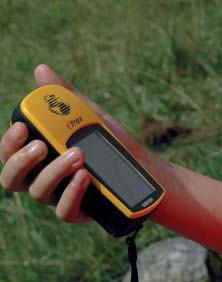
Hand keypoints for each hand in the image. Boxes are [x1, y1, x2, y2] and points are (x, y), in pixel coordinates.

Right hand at [0, 65, 143, 223]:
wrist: (146, 168)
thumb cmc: (112, 142)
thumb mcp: (90, 116)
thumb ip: (65, 97)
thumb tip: (41, 70)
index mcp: (41, 156)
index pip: (10, 153)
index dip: (9, 143)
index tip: (21, 127)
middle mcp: (43, 177)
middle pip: (12, 178)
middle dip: (22, 161)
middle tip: (42, 145)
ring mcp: (59, 196)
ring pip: (39, 191)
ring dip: (55, 171)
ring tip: (78, 154)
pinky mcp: (79, 212)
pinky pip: (64, 210)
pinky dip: (72, 192)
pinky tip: (84, 177)